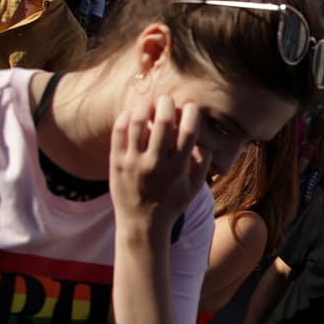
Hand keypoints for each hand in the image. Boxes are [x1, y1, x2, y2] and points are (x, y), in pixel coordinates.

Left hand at [110, 95, 211, 239]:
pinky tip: (130, 115)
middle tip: (167, 99)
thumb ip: (203, 164)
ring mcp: (134, 162)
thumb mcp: (193, 189)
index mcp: (178, 169)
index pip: (188, 133)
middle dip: (166, 104)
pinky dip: (125, 118)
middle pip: (162, 122)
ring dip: (144, 107)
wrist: (142, 224)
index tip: (191, 107)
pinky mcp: (116, 162)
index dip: (191, 114)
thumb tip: (207, 140)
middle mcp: (156, 164)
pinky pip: (119, 132)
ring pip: (137, 123)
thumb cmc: (171, 204)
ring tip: (148, 104)